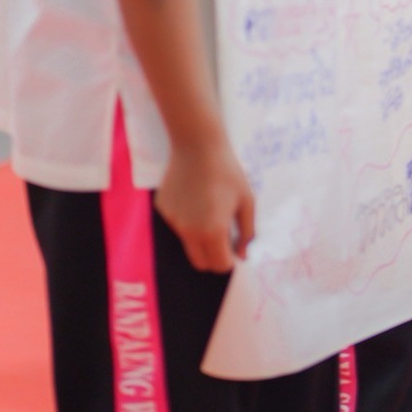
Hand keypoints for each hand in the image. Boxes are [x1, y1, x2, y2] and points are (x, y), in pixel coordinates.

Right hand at [155, 137, 255, 272]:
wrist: (198, 146)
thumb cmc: (228, 172)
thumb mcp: (247, 201)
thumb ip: (247, 232)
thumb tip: (243, 255)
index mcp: (213, 231)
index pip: (219, 265)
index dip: (229, 261)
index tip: (234, 249)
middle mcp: (189, 232)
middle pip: (200, 262)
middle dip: (213, 258)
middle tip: (224, 240)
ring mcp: (173, 222)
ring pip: (188, 244)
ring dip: (200, 239)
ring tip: (210, 211)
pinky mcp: (163, 211)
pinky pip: (178, 225)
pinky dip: (187, 221)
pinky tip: (194, 198)